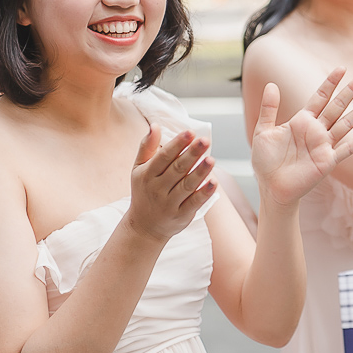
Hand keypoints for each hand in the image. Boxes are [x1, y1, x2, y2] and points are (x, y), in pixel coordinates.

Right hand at [126, 126, 216, 241]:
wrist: (144, 227)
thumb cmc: (144, 191)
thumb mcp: (139, 169)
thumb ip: (147, 147)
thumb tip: (155, 125)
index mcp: (147, 174)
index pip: (164, 157)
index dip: (178, 144)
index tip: (191, 132)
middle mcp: (157, 189)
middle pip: (177, 169)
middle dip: (192, 154)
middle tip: (205, 141)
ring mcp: (169, 203)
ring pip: (187, 186)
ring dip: (200, 172)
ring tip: (211, 159)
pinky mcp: (181, 215)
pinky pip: (194, 203)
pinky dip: (204, 193)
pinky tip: (214, 182)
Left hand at [252, 67, 352, 207]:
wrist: (271, 187)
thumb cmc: (266, 161)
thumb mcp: (262, 131)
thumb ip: (268, 108)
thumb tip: (271, 84)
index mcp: (302, 121)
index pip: (320, 97)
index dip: (330, 83)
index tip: (342, 69)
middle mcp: (316, 131)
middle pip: (337, 107)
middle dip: (350, 92)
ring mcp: (324, 146)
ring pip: (345, 125)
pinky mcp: (327, 162)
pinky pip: (345, 149)